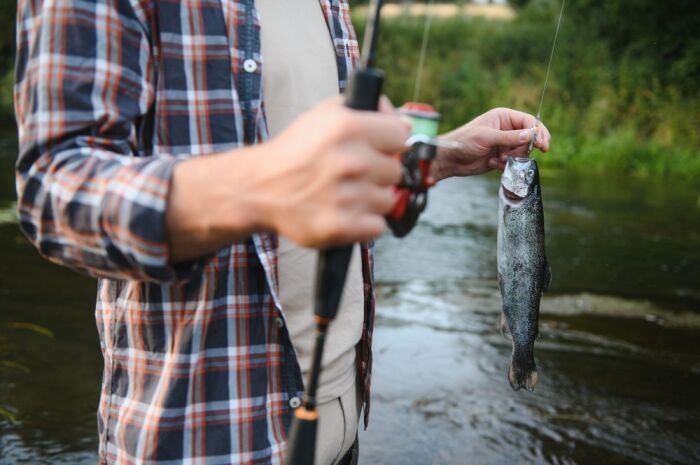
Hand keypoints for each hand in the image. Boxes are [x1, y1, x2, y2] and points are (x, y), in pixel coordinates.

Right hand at [256, 96, 407, 247]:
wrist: (258, 189)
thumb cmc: (295, 152)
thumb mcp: (323, 115)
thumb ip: (365, 108)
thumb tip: (403, 120)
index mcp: (347, 127)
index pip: (401, 135)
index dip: (389, 142)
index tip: (379, 148)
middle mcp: (350, 161)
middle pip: (396, 170)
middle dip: (378, 172)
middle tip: (354, 174)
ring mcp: (347, 196)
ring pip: (388, 200)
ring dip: (371, 199)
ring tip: (346, 194)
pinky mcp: (342, 227)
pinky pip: (378, 226)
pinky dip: (365, 223)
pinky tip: (345, 212)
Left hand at [430, 108, 550, 180]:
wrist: (451, 159)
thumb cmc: (464, 141)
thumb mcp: (487, 137)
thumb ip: (509, 137)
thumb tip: (531, 135)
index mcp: (504, 117)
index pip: (529, 121)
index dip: (538, 132)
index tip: (543, 145)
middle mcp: (507, 129)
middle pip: (529, 138)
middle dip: (523, 148)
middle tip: (516, 155)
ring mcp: (504, 143)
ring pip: (522, 152)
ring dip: (513, 158)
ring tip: (498, 158)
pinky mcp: (501, 156)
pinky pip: (514, 162)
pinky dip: (505, 165)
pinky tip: (492, 163)